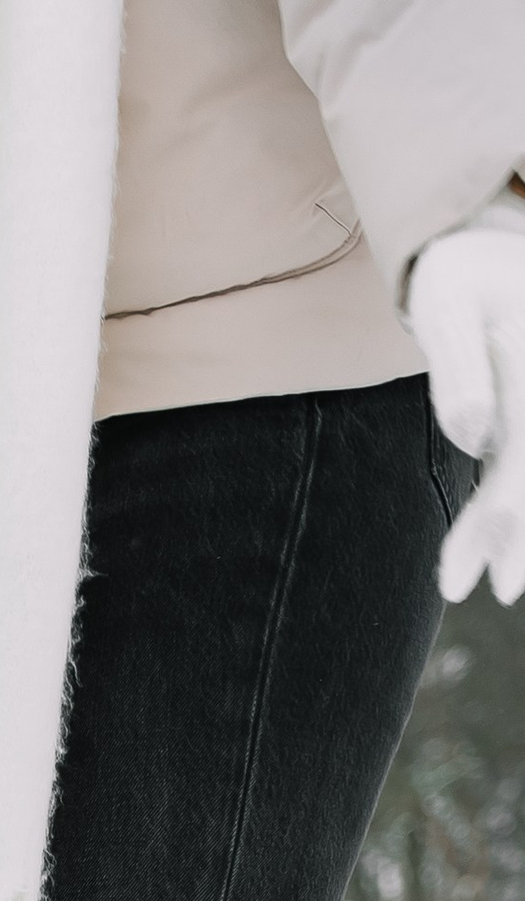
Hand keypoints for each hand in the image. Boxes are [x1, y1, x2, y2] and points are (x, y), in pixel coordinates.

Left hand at [407, 197, 524, 604]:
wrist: (483, 248)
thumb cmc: (455, 276)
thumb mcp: (446, 310)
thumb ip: (458, 369)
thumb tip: (473, 435)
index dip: (515, 504)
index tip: (499, 563)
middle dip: (518, 530)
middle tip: (501, 590)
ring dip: (510, 528)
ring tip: (489, 583)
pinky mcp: (524, 414)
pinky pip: (516, 462)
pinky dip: (498, 505)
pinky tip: (482, 555)